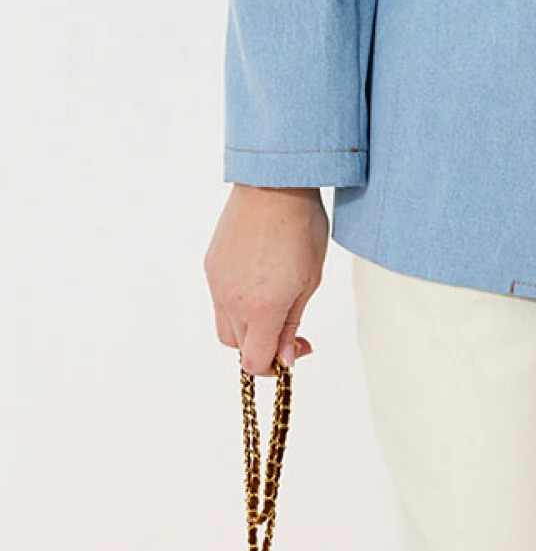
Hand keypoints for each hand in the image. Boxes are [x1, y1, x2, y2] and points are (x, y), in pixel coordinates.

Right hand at [204, 184, 328, 375]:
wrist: (274, 185)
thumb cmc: (301, 228)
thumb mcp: (309, 281)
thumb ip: (292, 323)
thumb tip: (285, 358)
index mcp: (261, 308)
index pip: (254, 361)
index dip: (276, 365)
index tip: (297, 348)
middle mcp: (232, 300)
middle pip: (238, 347)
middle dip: (262, 346)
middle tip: (290, 328)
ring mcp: (217, 282)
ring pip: (225, 324)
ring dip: (247, 326)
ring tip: (274, 301)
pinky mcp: (211, 265)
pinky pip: (219, 298)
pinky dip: (237, 302)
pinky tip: (258, 279)